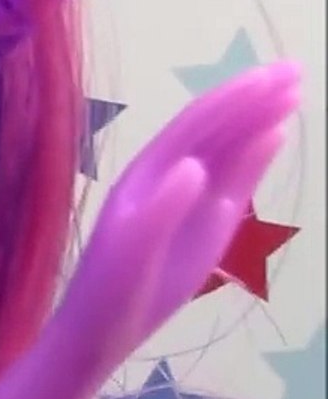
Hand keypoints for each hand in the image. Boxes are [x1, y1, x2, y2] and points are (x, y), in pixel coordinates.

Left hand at [58, 62, 301, 369]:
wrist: (101, 331)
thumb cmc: (109, 291)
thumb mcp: (131, 252)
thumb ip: (161, 209)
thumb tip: (195, 166)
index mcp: (145, 176)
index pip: (194, 127)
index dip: (231, 99)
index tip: (270, 76)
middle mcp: (167, 178)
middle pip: (215, 128)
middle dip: (253, 96)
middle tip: (297, 68)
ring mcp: (189, 199)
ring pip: (229, 149)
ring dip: (260, 118)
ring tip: (296, 90)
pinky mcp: (207, 223)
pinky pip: (235, 181)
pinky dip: (256, 156)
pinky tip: (277, 134)